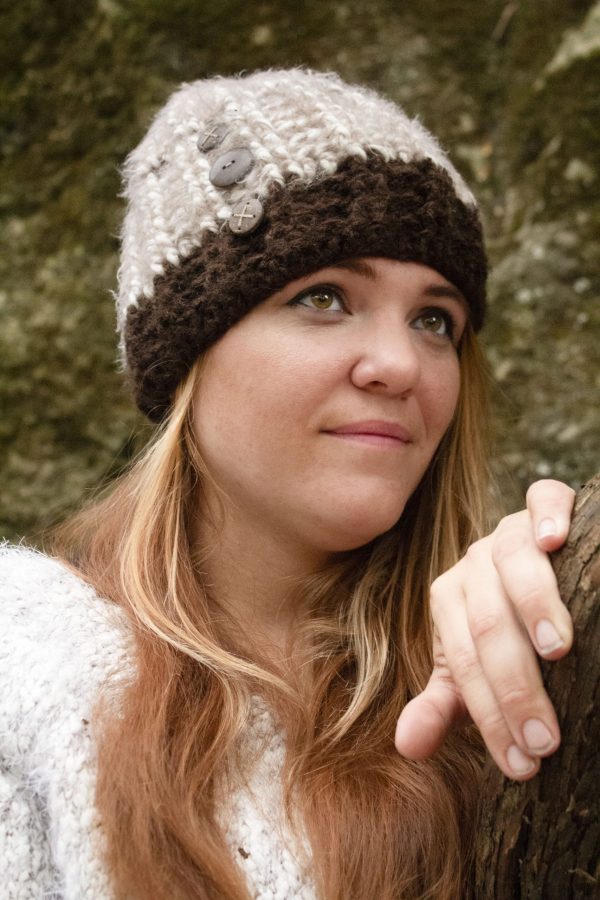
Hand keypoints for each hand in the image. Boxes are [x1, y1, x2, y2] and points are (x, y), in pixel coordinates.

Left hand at [394, 479, 575, 779]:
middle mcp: (473, 564)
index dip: (490, 716)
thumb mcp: (471, 669)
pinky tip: (557, 541)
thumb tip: (407, 747)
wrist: (533, 568)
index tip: (521, 765)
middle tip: (545, 739)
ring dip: (534, 606)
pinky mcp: (542, 508)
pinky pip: (544, 499)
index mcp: (448, 601)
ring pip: (514, 562)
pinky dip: (548, 515)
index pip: (463, 662)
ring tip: (557, 651)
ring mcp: (507, 533)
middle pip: (488, 623)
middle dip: (515, 686)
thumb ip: (444, 703)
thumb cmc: (506, 633)